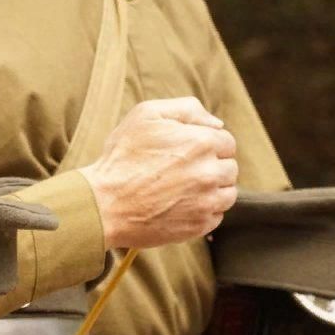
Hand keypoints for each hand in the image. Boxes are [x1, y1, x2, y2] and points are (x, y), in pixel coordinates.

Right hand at [80, 97, 237, 249]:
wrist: (104, 204)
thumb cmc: (122, 157)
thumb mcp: (147, 115)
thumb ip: (187, 109)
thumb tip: (217, 123)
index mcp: (202, 142)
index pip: (227, 142)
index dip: (209, 144)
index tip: (189, 152)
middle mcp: (209, 172)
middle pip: (230, 168)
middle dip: (213, 166)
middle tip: (184, 170)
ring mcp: (206, 202)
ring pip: (228, 193)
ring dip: (213, 189)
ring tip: (184, 188)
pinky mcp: (199, 225)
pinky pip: (216, 216)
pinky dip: (204, 211)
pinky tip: (181, 205)